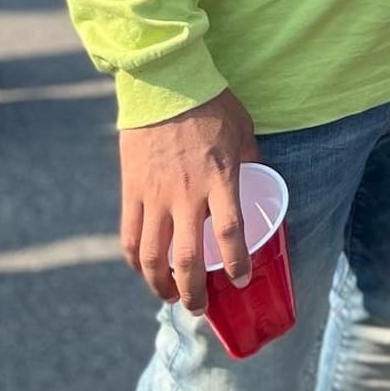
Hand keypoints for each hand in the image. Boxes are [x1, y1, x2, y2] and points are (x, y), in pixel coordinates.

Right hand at [119, 88, 259, 311]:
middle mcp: (186, 194)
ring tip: (170, 296)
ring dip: (160, 284)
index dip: (236, 262)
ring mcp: (155, 195)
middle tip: (200, 307)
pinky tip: (144, 271)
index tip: (240, 280)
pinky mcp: (132, 190)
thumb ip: (249, 159)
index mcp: (220, 178)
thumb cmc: (211, 102)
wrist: (165, 83)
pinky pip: (129, 236)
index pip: (231, 232)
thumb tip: (260, 177)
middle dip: (193, 292)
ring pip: (152, 256)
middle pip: (187, 259)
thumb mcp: (243, 129)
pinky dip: (135, 260)